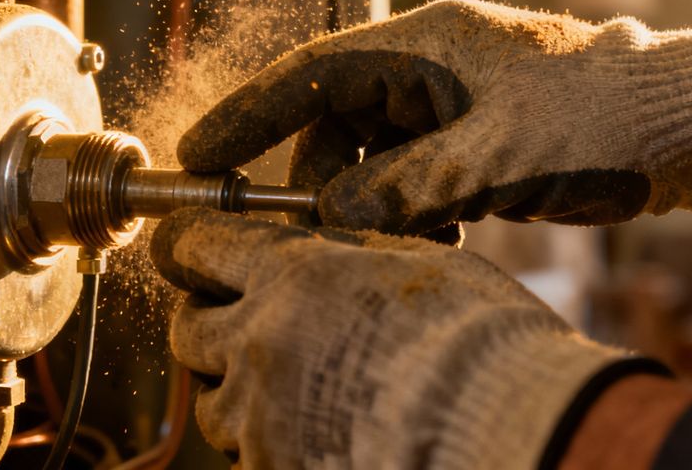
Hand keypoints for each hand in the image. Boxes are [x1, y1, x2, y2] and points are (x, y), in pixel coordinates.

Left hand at [150, 208, 648, 469]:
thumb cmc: (479, 341)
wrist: (505, 432)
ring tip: (299, 387)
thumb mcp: (412, 260)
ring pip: (212, 403)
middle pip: (187, 329)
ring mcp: (261, 419)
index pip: (193, 246)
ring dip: (238, 390)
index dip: (185, 246)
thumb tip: (307, 243)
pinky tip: (322, 429)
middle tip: (248, 322)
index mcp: (291, 277)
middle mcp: (260, 344)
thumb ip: (341, 251)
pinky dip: (270, 441)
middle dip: (208, 322)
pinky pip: (249, 454)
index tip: (187, 250)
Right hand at [179, 0, 691, 234]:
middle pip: (334, 122)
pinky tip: (441, 237)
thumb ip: (410, 187)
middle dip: (323, 182)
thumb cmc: (601, 117)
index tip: (199, 154)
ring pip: (372, 155)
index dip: (247, 113)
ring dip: (374, 203)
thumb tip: (331, 216)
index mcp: (425, 43)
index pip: (310, 71)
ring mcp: (449, 99)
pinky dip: (409, 208)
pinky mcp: (471, 133)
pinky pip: (411, 172)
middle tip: (324, 235)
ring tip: (410, 239)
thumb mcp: (499, 159)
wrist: (682, 124)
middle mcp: (427, 65)